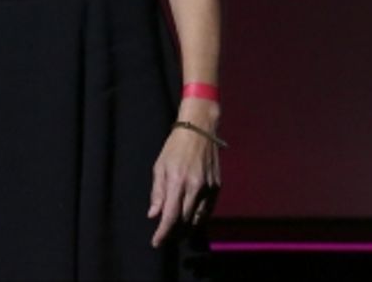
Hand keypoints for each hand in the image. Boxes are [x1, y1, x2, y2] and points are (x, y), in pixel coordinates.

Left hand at [148, 98, 220, 246]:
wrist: (200, 129)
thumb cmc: (175, 147)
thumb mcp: (160, 166)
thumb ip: (157, 192)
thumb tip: (153, 215)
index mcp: (178, 181)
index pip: (170, 216)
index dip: (163, 233)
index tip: (156, 242)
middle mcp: (195, 187)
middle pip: (185, 221)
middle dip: (174, 233)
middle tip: (165, 237)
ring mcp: (209, 187)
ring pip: (198, 218)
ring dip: (187, 228)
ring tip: (177, 232)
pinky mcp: (217, 186)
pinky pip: (208, 210)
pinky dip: (198, 218)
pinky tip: (191, 220)